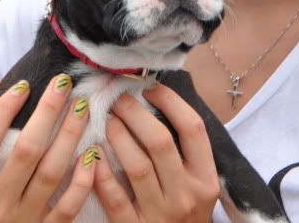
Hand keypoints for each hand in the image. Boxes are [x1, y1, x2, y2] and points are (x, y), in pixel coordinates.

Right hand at [0, 74, 96, 222]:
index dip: (5, 108)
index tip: (25, 84)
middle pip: (26, 150)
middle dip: (48, 112)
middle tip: (64, 83)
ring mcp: (19, 221)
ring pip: (51, 173)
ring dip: (70, 136)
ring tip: (82, 107)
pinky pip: (68, 207)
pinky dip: (82, 180)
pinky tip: (92, 153)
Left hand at [94, 84, 219, 221]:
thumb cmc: (186, 213)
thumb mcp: (198, 184)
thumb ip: (185, 152)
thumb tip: (159, 103)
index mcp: (206, 178)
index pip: (192, 128)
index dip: (170, 102)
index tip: (151, 88)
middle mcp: (187, 195)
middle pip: (159, 141)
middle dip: (135, 113)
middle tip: (119, 99)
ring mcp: (161, 214)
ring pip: (136, 166)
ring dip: (117, 136)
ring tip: (107, 120)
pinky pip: (114, 197)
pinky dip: (101, 174)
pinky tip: (92, 156)